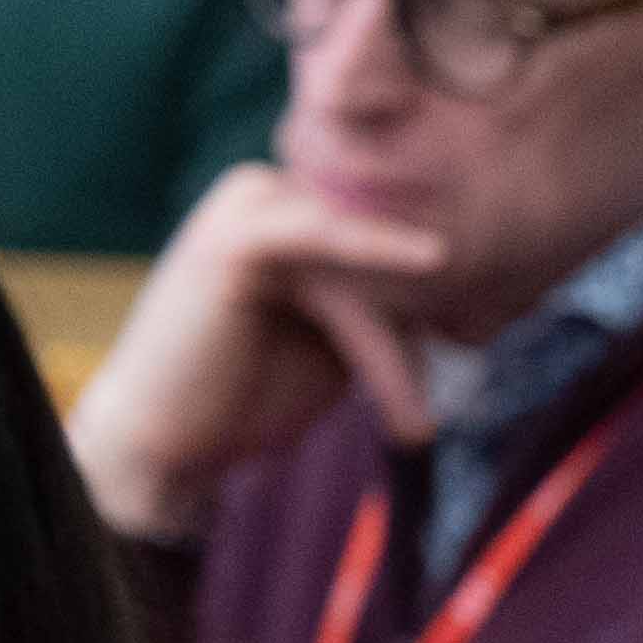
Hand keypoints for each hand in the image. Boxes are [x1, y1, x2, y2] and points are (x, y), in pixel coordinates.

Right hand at [62, 164, 452, 541]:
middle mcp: (266, 196)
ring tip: (407, 418)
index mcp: (289, 214)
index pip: (384, 237)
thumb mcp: (337, 347)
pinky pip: (323, 234)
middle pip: (375, 246)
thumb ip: (390, 308)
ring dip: (391, 340)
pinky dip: (378, 245)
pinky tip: (435, 256)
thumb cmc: (244, 400)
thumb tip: (476, 288)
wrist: (164, 446)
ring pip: (358, 257)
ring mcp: (246, 208)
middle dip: (413, 325)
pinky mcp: (236, 235)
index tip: (478, 338)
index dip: (432, 297)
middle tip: (431, 399)